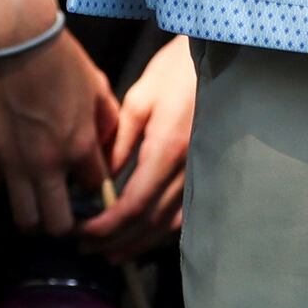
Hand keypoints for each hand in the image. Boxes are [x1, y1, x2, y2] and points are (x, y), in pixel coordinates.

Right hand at [0, 36, 117, 235]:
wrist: (15, 38)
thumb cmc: (59, 57)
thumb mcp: (98, 85)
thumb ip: (107, 121)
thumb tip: (106, 146)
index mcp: (80, 147)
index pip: (93, 190)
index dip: (90, 189)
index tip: (82, 182)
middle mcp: (47, 163)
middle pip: (57, 224)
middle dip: (60, 223)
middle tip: (57, 210)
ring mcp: (12, 162)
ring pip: (22, 219)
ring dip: (28, 215)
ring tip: (28, 201)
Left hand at [82, 38, 196, 261]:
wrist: (223, 54)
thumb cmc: (178, 68)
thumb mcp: (140, 98)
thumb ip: (118, 142)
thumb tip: (100, 180)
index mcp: (169, 147)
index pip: (135, 204)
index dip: (108, 226)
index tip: (83, 234)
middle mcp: (190, 166)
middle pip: (151, 221)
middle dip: (117, 241)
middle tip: (88, 249)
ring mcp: (204, 171)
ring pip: (170, 224)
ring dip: (138, 243)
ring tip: (111, 253)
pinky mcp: (210, 171)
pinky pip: (185, 213)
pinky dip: (161, 231)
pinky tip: (142, 237)